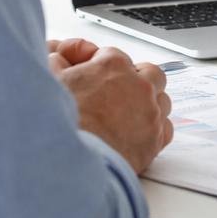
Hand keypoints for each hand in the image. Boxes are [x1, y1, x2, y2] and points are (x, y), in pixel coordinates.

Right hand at [47, 37, 173, 172]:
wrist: (71, 162)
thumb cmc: (60, 122)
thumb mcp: (50, 80)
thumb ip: (58, 62)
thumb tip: (60, 58)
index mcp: (113, 65)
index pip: (114, 55)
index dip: (102, 66)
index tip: (96, 76)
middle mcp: (138, 84)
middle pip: (149, 73)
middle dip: (137, 80)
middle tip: (120, 93)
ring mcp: (150, 111)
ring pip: (161, 99)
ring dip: (149, 103)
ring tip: (130, 115)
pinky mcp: (156, 138)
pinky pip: (166, 127)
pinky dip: (156, 129)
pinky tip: (139, 134)